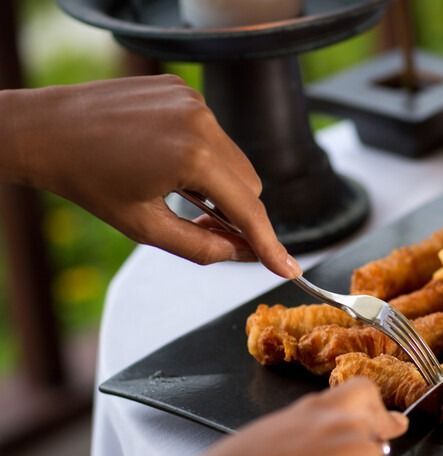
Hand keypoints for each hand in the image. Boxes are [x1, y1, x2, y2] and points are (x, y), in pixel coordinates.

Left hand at [3, 75, 299, 277]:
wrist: (44, 130)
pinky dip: (203, 153)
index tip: (287, 267)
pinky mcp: (182, 89)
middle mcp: (201, 121)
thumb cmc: (87, 180)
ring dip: (219, 180)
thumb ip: (202, 246)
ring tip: (175, 187)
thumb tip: (240, 253)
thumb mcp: (146, 227)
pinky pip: (214, 132)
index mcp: (193, 157)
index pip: (248, 209)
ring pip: (235, 158)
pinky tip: (165, 159)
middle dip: (235, 209)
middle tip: (201, 222)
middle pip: (250, 183)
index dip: (268, 243)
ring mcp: (192, 101)